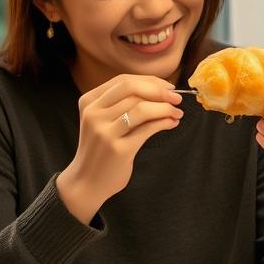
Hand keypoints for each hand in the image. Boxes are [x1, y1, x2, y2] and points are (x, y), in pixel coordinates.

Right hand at [57, 74, 182, 222]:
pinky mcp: (118, 149)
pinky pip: (147, 129)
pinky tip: (171, 123)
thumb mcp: (101, 121)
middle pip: (132, 90)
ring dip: (165, 108)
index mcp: (88, 102)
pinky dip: (163, 122)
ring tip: (177, 112)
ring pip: (141, 109)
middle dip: (159, 91)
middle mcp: (94, 114)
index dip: (150, 81)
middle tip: (177, 98)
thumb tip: (160, 90)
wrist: (86, 182)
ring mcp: (104, 132)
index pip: (123, 81)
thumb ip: (121, 104)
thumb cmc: (99, 149)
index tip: (168, 87)